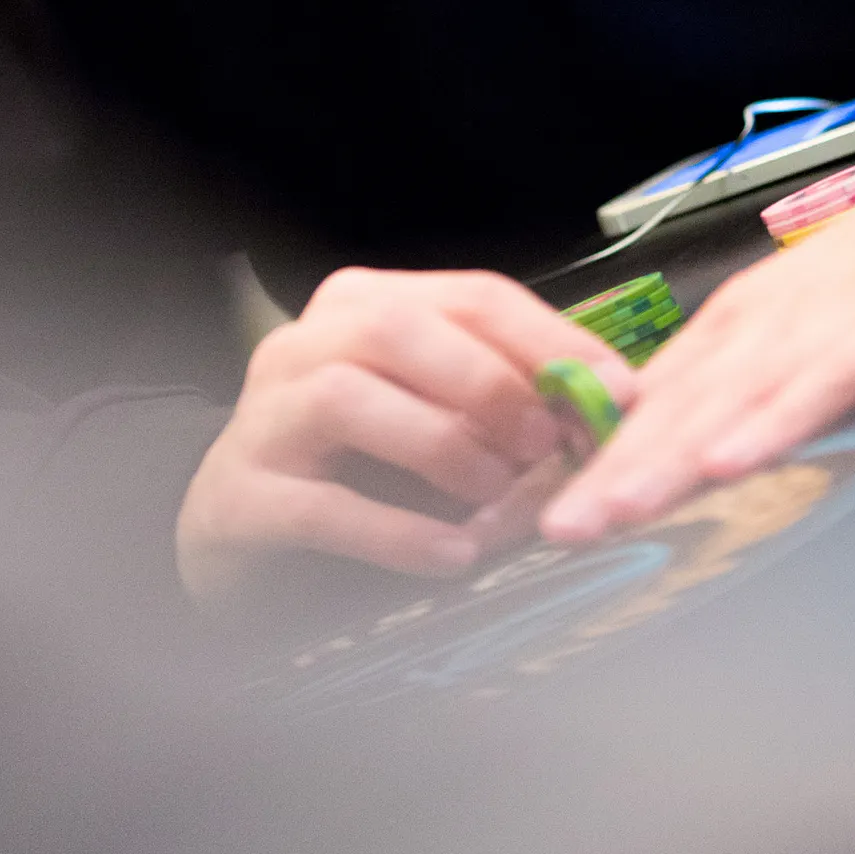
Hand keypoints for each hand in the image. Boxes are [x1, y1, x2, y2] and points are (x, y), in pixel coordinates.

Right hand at [176, 265, 634, 600]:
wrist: (237, 533)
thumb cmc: (354, 469)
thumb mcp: (434, 417)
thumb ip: (503, 404)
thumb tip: (609, 413)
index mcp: (365, 306)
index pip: (471, 296)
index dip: (552, 342)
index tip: (617, 395)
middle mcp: (305, 344)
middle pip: (399, 329)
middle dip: (489, 385)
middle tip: (546, 447)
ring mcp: (262, 416)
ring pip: (349, 396)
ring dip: (441, 446)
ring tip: (497, 497)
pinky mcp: (239, 495)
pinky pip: (320, 505)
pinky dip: (397, 531)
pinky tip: (452, 557)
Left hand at [540, 151, 854, 545]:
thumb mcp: (798, 322)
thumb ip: (741, 381)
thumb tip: (676, 446)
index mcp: (737, 327)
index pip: (648, 403)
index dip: (593, 460)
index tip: (546, 510)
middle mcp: (759, 327)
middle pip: (670, 409)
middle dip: (608, 474)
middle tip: (553, 527)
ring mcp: (813, 328)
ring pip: (724, 402)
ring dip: (663, 459)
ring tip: (611, 508)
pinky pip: (814, 388)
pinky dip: (769, 425)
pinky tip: (729, 461)